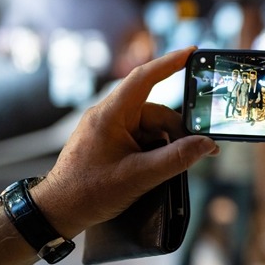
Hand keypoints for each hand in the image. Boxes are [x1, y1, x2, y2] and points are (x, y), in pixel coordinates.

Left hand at [32, 47, 218, 237]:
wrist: (58, 212)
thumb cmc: (90, 192)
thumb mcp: (140, 175)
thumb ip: (177, 158)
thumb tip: (206, 145)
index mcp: (111, 115)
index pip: (144, 77)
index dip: (170, 62)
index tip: (192, 52)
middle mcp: (110, 116)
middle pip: (156, 112)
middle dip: (179, 131)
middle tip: (202, 150)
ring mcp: (110, 129)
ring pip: (152, 127)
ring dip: (167, 145)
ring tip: (172, 168)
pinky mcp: (111, 142)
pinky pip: (142, 138)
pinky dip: (156, 151)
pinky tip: (158, 169)